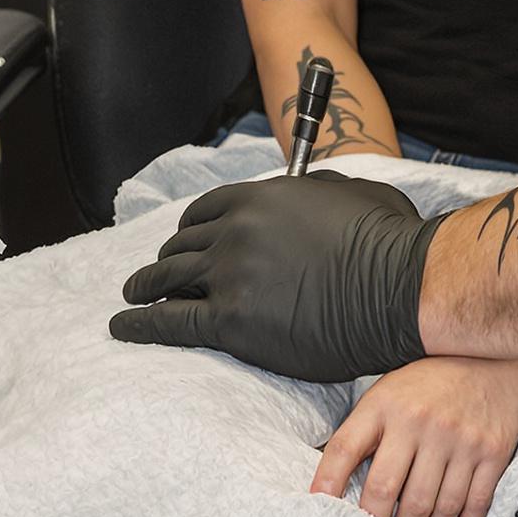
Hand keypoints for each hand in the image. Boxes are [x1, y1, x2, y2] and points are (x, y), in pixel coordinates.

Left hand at [111, 171, 439, 380]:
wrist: (394, 287)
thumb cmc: (385, 239)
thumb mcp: (349, 192)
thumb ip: (315, 190)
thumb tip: (307, 190)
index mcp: (263, 197)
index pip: (206, 209)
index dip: (189, 227)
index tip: (183, 239)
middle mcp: (237, 230)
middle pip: (182, 244)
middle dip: (166, 257)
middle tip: (156, 272)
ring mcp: (230, 275)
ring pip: (167, 279)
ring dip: (144, 286)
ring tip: (131, 295)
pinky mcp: (229, 322)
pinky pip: (168, 322)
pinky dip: (139, 324)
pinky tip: (122, 327)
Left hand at [311, 356, 517, 516]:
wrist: (497, 356)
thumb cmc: (435, 379)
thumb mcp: (391, 390)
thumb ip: (367, 431)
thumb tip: (337, 484)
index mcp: (388, 403)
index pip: (344, 449)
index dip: (326, 485)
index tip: (322, 511)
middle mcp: (421, 420)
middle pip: (386, 492)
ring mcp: (459, 438)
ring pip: (431, 508)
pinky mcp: (492, 451)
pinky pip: (474, 505)